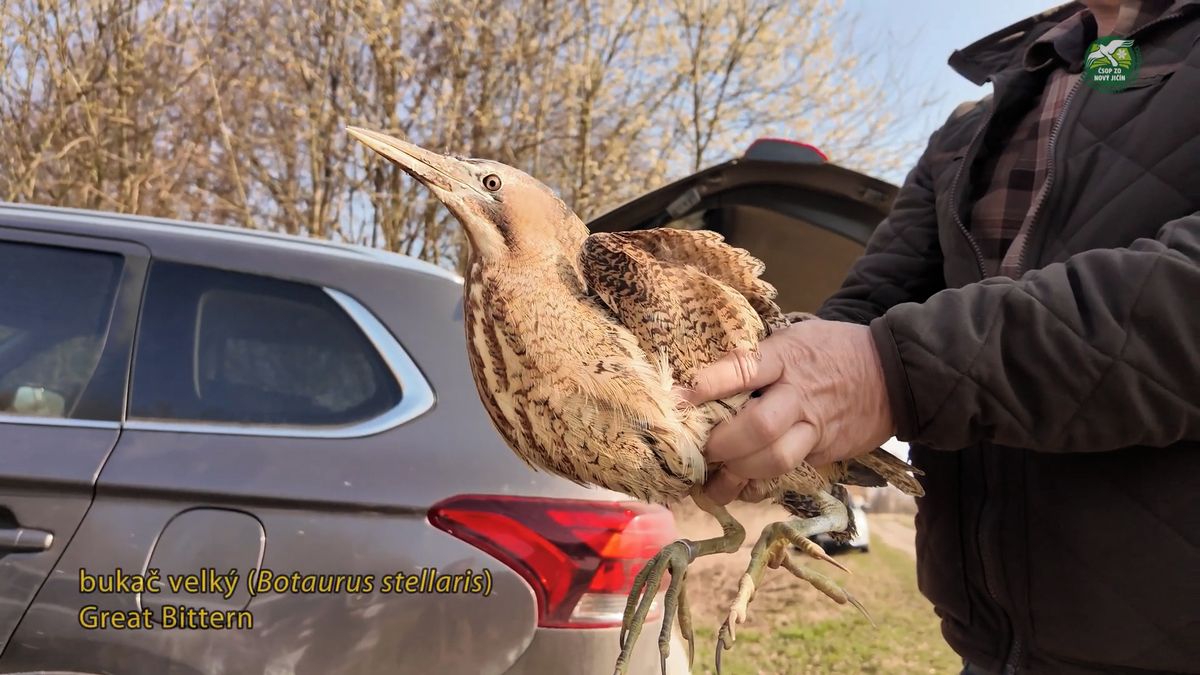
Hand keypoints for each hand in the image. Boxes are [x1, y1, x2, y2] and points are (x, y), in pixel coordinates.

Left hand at [679, 319, 894, 503]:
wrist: (894, 374)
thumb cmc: (831, 351)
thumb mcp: (796, 339)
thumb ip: (758, 359)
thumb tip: (704, 384)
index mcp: (787, 357)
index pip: (744, 369)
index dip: (710, 385)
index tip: (681, 398)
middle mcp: (799, 394)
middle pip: (758, 426)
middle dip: (723, 443)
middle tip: (701, 448)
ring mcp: (815, 427)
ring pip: (774, 458)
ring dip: (738, 473)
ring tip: (713, 481)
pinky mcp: (825, 451)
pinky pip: (787, 473)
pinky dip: (759, 485)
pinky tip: (740, 488)